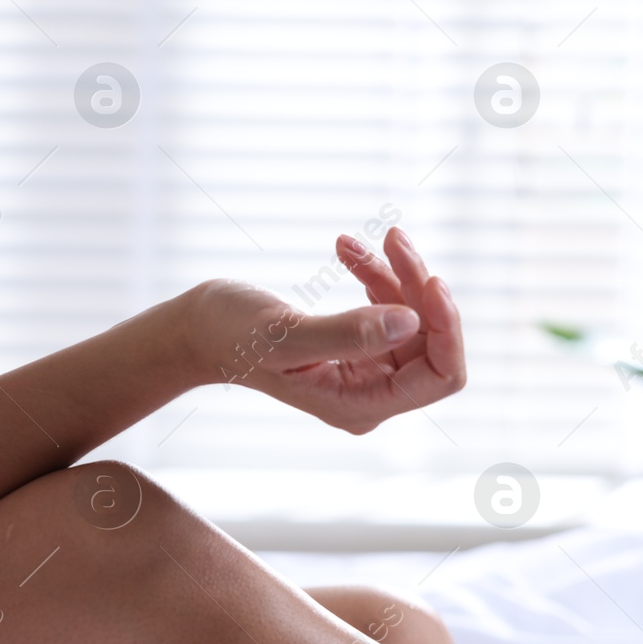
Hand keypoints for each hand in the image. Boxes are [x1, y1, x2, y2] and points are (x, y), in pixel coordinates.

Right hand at [177, 227, 463, 433]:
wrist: (196, 330)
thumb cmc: (229, 336)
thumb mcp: (285, 334)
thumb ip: (347, 334)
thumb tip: (410, 323)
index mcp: (359, 405)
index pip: (440, 376)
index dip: (447, 328)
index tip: (431, 279)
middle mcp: (370, 395)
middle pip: (430, 341)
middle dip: (418, 289)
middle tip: (393, 239)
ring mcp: (365, 372)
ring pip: (412, 319)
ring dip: (396, 274)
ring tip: (366, 241)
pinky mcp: (356, 348)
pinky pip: (388, 308)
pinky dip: (375, 274)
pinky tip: (346, 248)